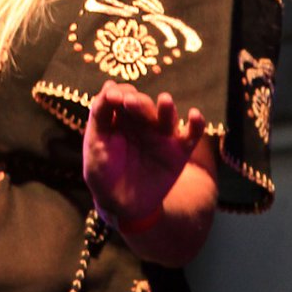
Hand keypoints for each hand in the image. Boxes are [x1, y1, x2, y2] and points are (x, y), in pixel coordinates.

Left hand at [83, 81, 206, 226]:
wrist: (120, 205)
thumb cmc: (102, 172)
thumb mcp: (95, 143)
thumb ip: (100, 115)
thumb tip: (109, 86)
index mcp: (121, 116)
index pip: (123, 95)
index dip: (119, 93)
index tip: (112, 98)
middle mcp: (143, 121)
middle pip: (143, 104)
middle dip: (137, 101)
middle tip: (129, 102)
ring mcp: (161, 135)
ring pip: (167, 115)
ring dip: (166, 107)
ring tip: (165, 101)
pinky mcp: (179, 151)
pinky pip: (192, 134)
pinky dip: (196, 124)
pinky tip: (194, 115)